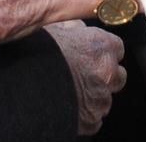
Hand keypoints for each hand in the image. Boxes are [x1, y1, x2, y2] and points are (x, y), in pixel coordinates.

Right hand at [45, 21, 126, 135]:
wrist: (28, 87)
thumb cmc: (37, 55)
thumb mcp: (54, 30)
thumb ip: (72, 28)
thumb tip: (77, 25)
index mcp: (101, 46)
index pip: (117, 48)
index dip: (104, 52)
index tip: (93, 55)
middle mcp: (107, 72)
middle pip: (118, 76)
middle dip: (105, 77)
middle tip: (83, 76)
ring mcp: (101, 98)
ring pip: (105, 99)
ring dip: (93, 98)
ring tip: (71, 93)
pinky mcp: (92, 120)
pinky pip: (94, 120)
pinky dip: (84, 116)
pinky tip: (68, 108)